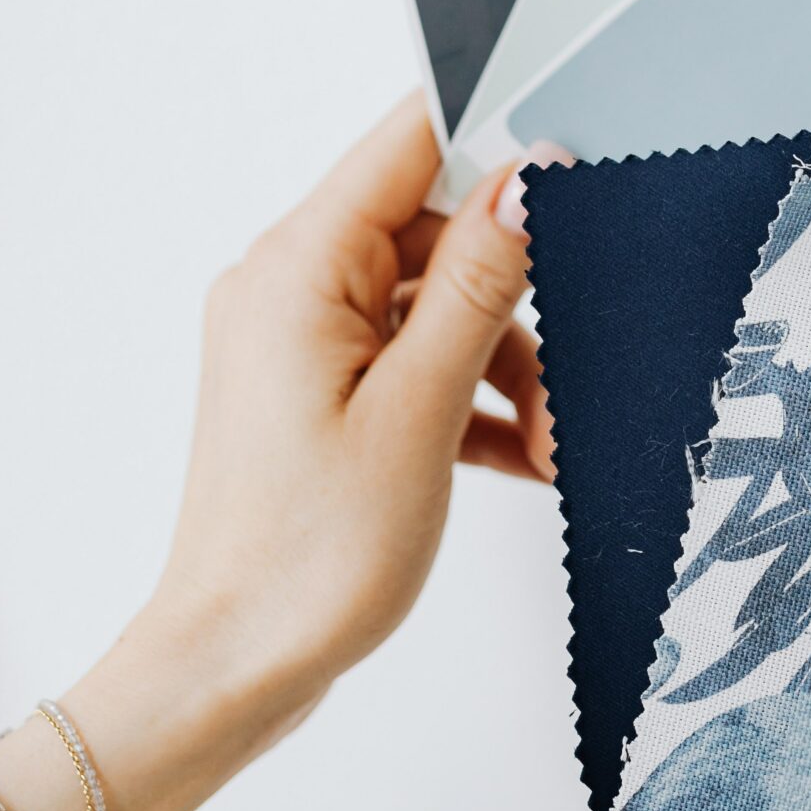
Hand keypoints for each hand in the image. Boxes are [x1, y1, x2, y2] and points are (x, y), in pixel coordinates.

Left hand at [0, 97, 564, 810]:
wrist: (235, 668)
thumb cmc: (309, 556)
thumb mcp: (421, 408)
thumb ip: (480, 283)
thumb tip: (531, 179)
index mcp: (298, 268)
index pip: (409, 142)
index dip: (500, 144)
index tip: (576, 181)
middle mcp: (287, 285)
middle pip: (435, 229)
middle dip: (519, 294)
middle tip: (576, 371)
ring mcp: (300, 339)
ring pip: (435, 301)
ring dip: (507, 361)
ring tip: (552, 443)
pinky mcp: (317, 388)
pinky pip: (411, 356)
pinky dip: (470, 396)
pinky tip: (521, 454)